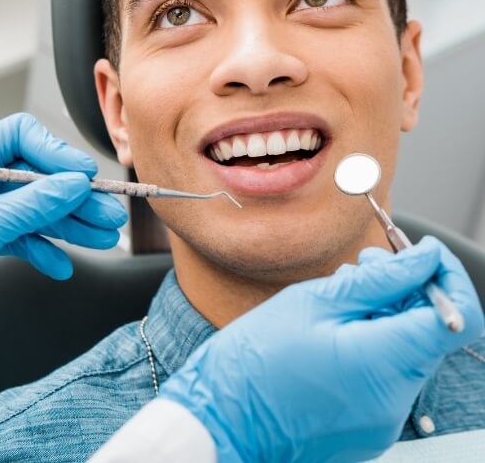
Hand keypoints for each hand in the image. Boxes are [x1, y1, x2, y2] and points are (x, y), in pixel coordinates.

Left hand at [0, 113, 127, 278]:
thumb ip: (31, 204)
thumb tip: (74, 186)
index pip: (24, 134)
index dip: (58, 151)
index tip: (85, 173)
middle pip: (41, 177)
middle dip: (78, 199)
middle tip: (109, 214)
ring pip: (37, 210)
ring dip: (71, 226)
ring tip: (102, 239)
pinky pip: (21, 237)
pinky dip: (42, 251)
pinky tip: (60, 264)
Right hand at [160, 237, 483, 462]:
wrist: (220, 422)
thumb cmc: (254, 361)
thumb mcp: (315, 301)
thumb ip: (380, 279)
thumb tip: (425, 258)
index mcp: (383, 364)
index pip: (458, 317)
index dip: (447, 276)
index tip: (422, 252)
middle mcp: (394, 400)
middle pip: (432, 330)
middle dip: (409, 288)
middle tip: (368, 263)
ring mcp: (383, 418)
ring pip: (409, 348)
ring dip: (389, 312)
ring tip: (344, 291)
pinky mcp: (369, 425)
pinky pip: (389, 372)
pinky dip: (375, 340)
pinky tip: (338, 324)